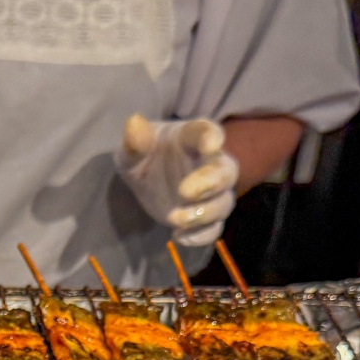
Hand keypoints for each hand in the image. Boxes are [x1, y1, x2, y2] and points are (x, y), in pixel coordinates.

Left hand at [118, 113, 239, 247]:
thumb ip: (135, 141)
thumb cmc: (144, 155)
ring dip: (204, 213)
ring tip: (176, 219)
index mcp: (192, 138)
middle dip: (211, 182)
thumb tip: (133, 122)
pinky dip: (200, 235)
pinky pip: (214, 229)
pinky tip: (178, 236)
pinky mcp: (205, 217)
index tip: (210, 143)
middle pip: (226, 171)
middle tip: (185, 191)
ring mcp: (211, 192)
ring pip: (224, 203)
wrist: (147, 178)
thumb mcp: (133, 149)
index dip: (211, 137)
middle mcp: (209, 163)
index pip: (207, 132)